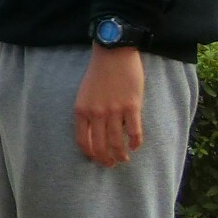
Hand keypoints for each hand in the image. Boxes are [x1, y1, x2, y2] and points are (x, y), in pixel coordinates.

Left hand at [74, 44, 144, 166]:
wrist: (113, 53)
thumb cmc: (98, 74)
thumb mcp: (84, 95)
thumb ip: (87, 113)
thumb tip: (94, 134)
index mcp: (81, 111)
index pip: (83, 141)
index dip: (90, 154)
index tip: (97, 158)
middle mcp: (96, 113)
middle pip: (100, 146)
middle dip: (106, 159)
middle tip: (112, 164)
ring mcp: (114, 111)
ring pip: (117, 142)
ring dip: (121, 154)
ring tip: (124, 158)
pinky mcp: (132, 106)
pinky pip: (134, 131)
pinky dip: (135, 142)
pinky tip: (136, 145)